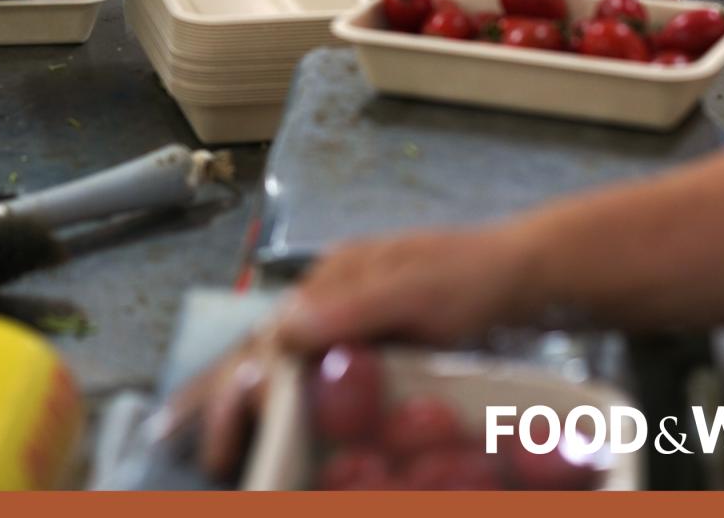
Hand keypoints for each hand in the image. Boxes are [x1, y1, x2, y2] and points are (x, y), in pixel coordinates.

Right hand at [161, 224, 530, 479]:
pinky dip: (283, 396)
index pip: (265, 338)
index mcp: (332, 278)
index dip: (233, 388)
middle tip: (198, 449)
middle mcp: (331, 296)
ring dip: (243, 398)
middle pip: (261, 348)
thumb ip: (355, 306)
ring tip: (215, 443)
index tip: (220, 437)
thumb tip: (280, 326)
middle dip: (221, 396)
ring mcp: (351, 318)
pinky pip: (315, 371)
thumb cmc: (473, 276)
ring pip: (281, 360)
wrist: (525, 274)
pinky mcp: (372, 341)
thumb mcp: (418, 288)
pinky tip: (271, 423)